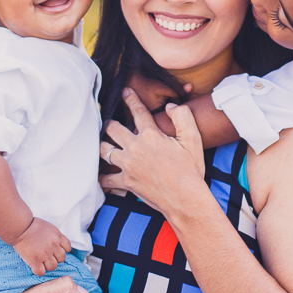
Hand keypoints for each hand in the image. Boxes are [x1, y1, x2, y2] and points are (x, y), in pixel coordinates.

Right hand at [11, 218, 70, 275]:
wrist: (20, 227)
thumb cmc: (32, 226)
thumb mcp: (49, 228)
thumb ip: (55, 237)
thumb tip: (58, 246)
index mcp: (58, 236)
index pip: (68, 248)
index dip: (61, 250)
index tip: (55, 251)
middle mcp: (53, 246)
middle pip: (61, 259)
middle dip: (55, 258)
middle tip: (47, 256)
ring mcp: (45, 254)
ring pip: (53, 267)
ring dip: (47, 265)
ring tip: (41, 261)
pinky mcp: (35, 260)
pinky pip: (41, 272)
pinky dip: (38, 270)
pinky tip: (35, 266)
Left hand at [100, 88, 205, 212]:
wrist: (185, 200)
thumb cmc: (190, 170)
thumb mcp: (193, 140)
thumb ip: (182, 117)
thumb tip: (170, 106)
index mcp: (151, 135)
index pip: (138, 112)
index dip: (131, 99)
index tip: (125, 92)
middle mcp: (135, 148)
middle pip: (113, 128)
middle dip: (110, 123)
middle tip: (110, 121)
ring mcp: (128, 166)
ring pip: (104, 150)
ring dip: (103, 145)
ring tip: (103, 143)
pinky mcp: (126, 182)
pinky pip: (106, 179)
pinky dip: (102, 177)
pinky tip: (100, 175)